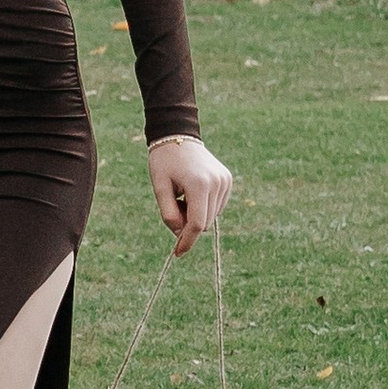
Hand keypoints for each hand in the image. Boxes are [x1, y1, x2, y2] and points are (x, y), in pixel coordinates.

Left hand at [148, 134, 234, 254]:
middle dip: (188, 225)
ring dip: (196, 215)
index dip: (187, 241)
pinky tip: (192, 191)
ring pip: (212, 216)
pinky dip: (204, 206)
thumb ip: (168, 214)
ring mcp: (225, 181)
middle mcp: (217, 183)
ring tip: (182, 195)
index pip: (197, 224)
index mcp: (199, 184)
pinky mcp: (227, 180)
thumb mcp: (159, 188)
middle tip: (173, 207)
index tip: (177, 253)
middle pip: (205, 222)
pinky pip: (216, 205)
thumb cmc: (164, 162)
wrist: (178, 136)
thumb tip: (181, 235)